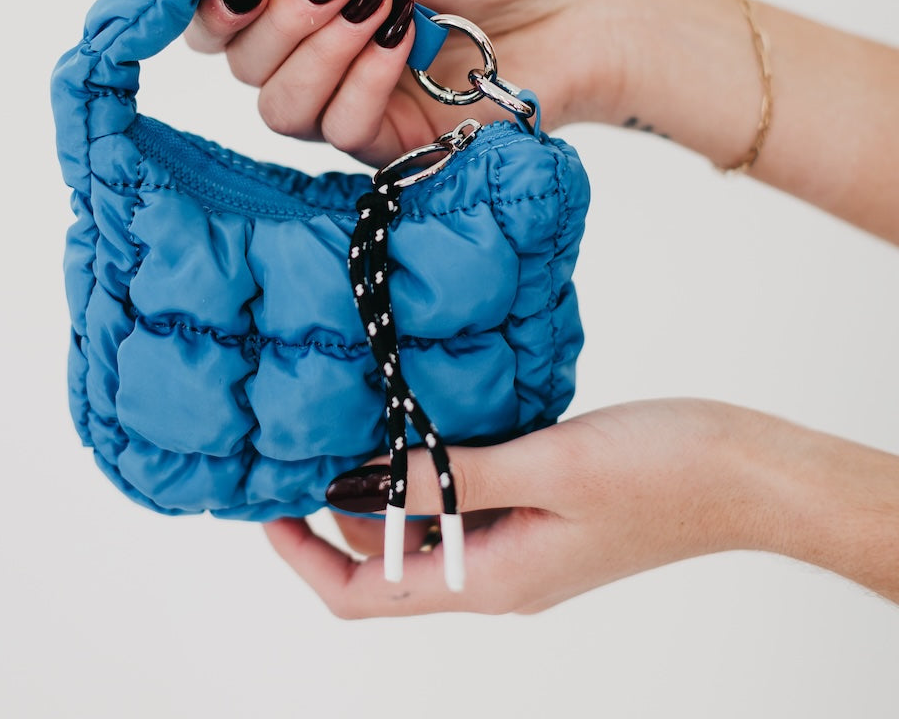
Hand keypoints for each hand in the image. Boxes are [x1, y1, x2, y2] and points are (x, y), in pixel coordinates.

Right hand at [184, 0, 642, 165]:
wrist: (579, 8)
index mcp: (321, 11)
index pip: (231, 31)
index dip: (216, 10)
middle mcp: (329, 65)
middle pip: (246, 70)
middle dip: (280, 20)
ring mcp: (360, 109)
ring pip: (282, 110)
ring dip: (319, 53)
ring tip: (380, 8)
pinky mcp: (395, 149)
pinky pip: (341, 131)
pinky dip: (362, 81)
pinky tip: (403, 45)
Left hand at [263, 398, 898, 615]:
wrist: (745, 472)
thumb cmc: (662, 473)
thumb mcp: (546, 466)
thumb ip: (450, 475)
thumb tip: (360, 480)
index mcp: (492, 580)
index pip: (367, 595)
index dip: (306, 557)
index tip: (267, 507)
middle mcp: (497, 572)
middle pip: (387, 560)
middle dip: (340, 510)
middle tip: (308, 440)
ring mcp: (520, 544)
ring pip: (423, 527)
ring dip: (386, 485)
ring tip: (355, 421)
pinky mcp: (540, 511)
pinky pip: (464, 499)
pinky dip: (432, 468)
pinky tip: (425, 419)